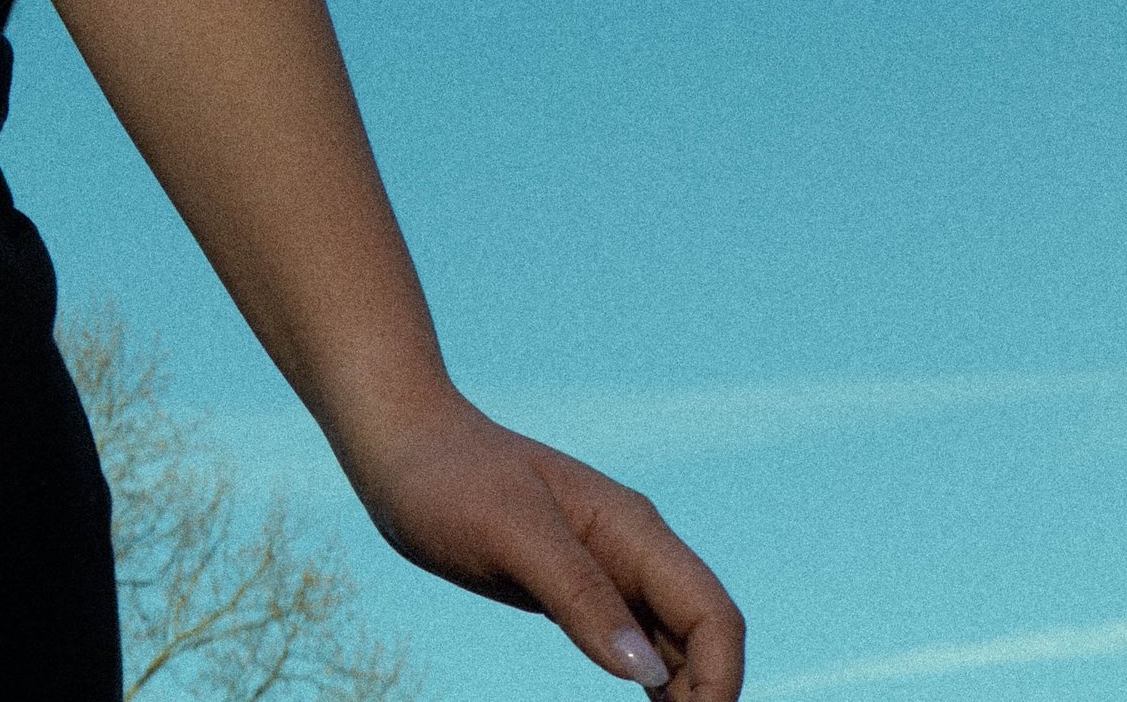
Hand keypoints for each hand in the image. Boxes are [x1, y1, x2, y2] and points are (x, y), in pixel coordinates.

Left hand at [354, 391, 742, 698]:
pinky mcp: (580, 590)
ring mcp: (610, 571)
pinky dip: (654, 685)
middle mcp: (634, 550)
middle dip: (707, 696)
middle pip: (705, 636)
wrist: (405, 449)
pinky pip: (637, 644)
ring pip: (677, 646)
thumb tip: (650, 672)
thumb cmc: (450, 481)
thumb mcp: (510, 534)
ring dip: (684, 696)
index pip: (712, 615)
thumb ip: (579, 594)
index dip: (721, 682)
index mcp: (633, 530)